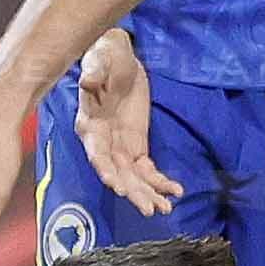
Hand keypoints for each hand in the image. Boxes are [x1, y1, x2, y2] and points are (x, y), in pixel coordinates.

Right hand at [72, 27, 176, 209]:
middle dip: (133, 192)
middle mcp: (103, 143)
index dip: (106, 171)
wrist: (119, 58)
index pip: (97, 153)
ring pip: (133, 177)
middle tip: (150, 209)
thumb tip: (89, 80)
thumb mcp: (100, 60)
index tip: (118, 188)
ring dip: (148, 193)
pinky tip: (175, 191)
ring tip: (165, 209)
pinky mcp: (136, 146)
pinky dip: (159, 181)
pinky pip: (147, 169)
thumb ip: (95, 72)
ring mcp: (120, 147)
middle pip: (118, 173)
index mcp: (90, 126)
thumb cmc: (105, 57)